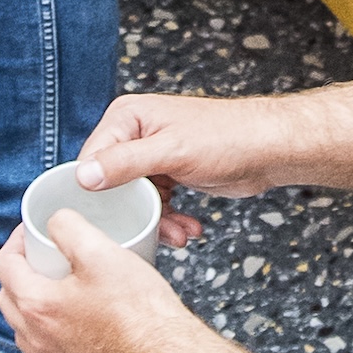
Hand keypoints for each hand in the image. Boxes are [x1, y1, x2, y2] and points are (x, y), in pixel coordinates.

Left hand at [0, 205, 192, 352]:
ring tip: (57, 286)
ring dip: (32, 304)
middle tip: (41, 256)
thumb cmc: (139, 311)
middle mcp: (39, 339)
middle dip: (19, 272)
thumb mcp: (100, 251)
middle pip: (9, 298)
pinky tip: (80, 317)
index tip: (31, 233)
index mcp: (37, 305)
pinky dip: (55, 329)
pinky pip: (53, 348)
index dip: (15, 241)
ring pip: (27, 328)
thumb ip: (68, 228)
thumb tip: (55, 222)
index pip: (5, 266)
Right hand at [73, 90, 290, 210]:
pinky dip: (170, 219)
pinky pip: (157, 203)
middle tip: (150, 231)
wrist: (269, 149)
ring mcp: (151, 155)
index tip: (102, 223)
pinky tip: (188, 229)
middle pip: (111, 185)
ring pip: (136, 199)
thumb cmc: (227, 137)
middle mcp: (134, 133)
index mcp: (127, 117)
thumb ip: (125, 163)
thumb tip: (83, 176)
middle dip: (133, 213)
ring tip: (179, 234)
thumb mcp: (171, 152)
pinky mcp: (169, 173)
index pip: (90, 160)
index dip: (94, 194)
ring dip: (156, 221)